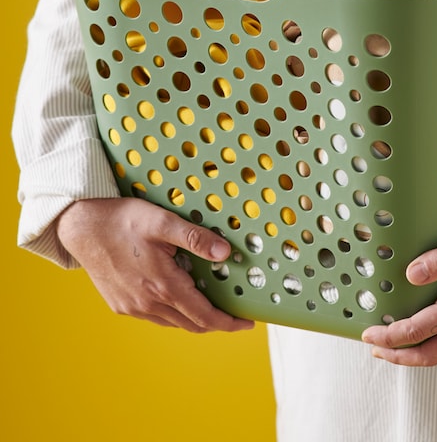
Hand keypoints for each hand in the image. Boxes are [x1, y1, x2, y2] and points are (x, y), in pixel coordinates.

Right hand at [57, 197, 254, 333]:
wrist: (81, 226)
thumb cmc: (121, 220)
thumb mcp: (162, 222)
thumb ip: (195, 238)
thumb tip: (225, 252)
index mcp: (162, 286)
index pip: (204, 316)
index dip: (228, 322)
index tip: (246, 323)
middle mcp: (147, 304)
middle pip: (191, 324)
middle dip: (215, 322)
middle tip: (233, 314)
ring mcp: (132, 307)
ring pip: (172, 322)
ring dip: (193, 317)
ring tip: (208, 303)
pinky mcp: (120, 305)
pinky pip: (154, 317)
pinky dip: (172, 313)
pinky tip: (176, 296)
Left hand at [362, 203, 436, 365]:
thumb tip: (410, 275)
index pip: (418, 331)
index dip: (390, 335)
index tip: (369, 334)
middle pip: (429, 354)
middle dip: (399, 356)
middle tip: (375, 349)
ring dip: (417, 354)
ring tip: (394, 347)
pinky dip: (436, 346)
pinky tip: (425, 335)